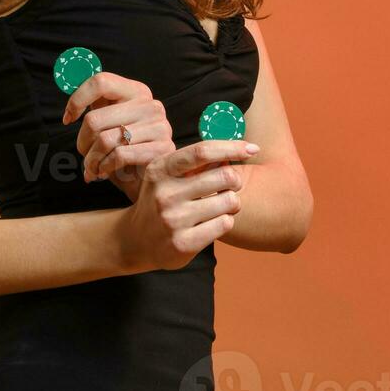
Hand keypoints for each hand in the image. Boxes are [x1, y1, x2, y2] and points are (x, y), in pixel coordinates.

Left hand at [61, 71, 176, 201]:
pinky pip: (119, 155)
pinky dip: (104, 167)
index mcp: (136, 91)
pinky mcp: (163, 148)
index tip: (67, 119)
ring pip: (104, 140)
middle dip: (82, 143)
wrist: (148, 181)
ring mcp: (160, 125)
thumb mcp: (109, 123)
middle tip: (84, 156)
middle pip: (94, 119)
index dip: (77, 100)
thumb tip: (70, 96)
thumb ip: (96, 107)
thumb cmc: (124, 151)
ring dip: (91, 160)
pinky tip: (103, 172)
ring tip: (92, 168)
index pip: (100, 81)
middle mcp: (150, 104)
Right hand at [116, 139, 259, 272]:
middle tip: (229, 187)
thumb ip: (197, 162)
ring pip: (229, 201)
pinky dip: (225, 221)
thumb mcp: (167, 176)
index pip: (202, 151)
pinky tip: (212, 223)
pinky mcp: (183, 243)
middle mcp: (165, 193)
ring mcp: (173, 219)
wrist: (136, 240)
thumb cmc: (162, 200)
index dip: (231, 147)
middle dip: (235, 181)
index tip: (252, 149)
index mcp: (161, 169)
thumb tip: (237, 148)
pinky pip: (225, 224)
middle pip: (224, 176)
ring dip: (232, 203)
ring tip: (220, 207)